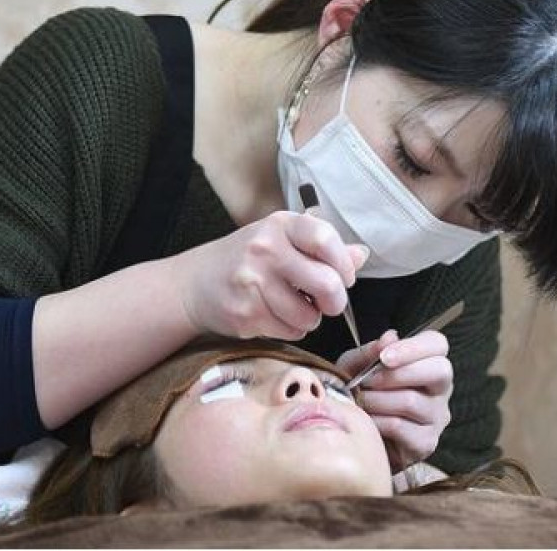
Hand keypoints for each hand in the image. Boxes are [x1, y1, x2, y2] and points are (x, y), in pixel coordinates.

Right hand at [175, 210, 368, 339]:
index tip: (345, 276)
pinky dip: (289, 330)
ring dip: (309, 319)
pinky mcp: (245, 313)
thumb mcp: (282, 241)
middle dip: (335, 301)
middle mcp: (264, 249)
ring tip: (293, 307)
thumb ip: (322, 248)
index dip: (343, 264)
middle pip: (326, 283)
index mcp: (280, 225)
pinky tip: (274, 315)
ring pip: (308, 315)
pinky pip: (289, 331)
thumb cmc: (246, 259)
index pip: (325, 239)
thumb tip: (361, 255)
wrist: (195, 283)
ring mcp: (252, 282)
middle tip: (329, 303)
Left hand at [337, 329, 452, 471]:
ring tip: (359, 401)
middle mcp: (440, 388)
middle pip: (438, 371)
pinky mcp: (426, 442)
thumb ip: (370, 352)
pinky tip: (366, 421)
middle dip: (397, 374)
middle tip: (367, 381)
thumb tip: (389, 337)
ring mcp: (437, 417)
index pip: (437, 344)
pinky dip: (376, 421)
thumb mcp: (355, 367)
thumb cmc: (360, 393)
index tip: (384, 357)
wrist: (355, 433)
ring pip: (411, 401)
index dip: (412, 347)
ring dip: (376, 399)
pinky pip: (400, 427)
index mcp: (427, 362)